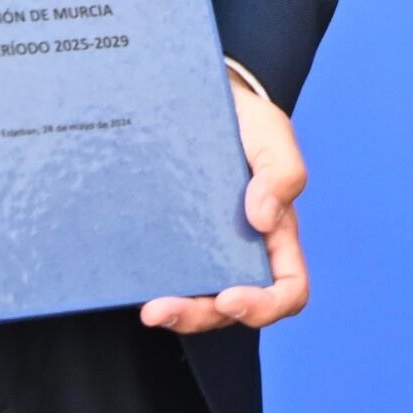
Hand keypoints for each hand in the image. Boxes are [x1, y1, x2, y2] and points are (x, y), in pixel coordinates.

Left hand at [145, 70, 312, 334]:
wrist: (192, 96)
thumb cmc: (243, 118)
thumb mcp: (270, 132)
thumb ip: (282, 172)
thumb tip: (261, 219)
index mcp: (275, 234)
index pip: (287, 288)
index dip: (265, 305)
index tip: (231, 297)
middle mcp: (240, 252)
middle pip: (230, 308)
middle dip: (199, 316)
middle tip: (160, 309)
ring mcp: (200, 250)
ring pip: (194, 301)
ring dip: (174, 312)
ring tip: (147, 308)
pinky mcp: (165, 241)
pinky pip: (160, 274)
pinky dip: (146, 285)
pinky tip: (125, 278)